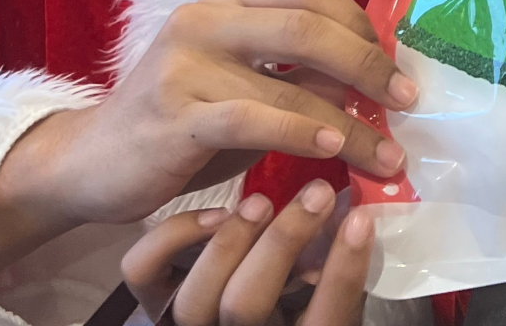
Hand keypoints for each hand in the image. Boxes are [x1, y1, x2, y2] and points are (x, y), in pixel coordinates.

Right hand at [0, 0, 413, 278]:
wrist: (88, 164)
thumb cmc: (178, 126)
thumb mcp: (242, 91)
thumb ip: (297, 76)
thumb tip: (371, 81)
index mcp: (225, 2)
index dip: (361, 24)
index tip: (396, 67)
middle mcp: (204, 19)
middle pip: (307, 23)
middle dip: (368, 62)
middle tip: (406, 100)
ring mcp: (185, 63)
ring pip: (289, 77)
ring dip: (349, 121)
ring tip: (385, 154)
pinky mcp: (173, 113)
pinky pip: (252, 115)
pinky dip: (300, 130)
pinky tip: (330, 149)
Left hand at [122, 181, 373, 325]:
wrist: (225, 317)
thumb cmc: (287, 302)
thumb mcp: (319, 290)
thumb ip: (335, 260)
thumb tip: (355, 207)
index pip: (325, 318)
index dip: (344, 270)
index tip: (362, 218)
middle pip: (246, 306)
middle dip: (282, 244)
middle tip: (318, 192)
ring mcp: (184, 324)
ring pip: (194, 299)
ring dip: (229, 243)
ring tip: (262, 201)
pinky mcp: (149, 301)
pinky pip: (143, 273)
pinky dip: (175, 238)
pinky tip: (214, 212)